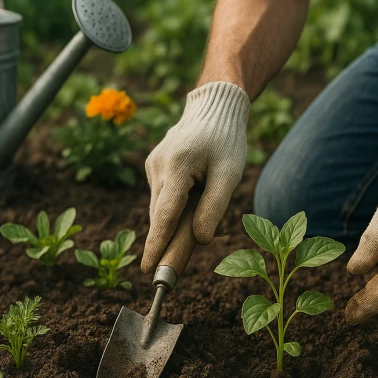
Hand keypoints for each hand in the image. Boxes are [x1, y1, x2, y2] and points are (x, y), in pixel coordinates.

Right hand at [141, 81, 249, 271]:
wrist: (214, 107)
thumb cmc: (226, 139)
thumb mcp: (229, 174)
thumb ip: (214, 207)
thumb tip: (200, 240)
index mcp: (176, 167)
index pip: (164, 216)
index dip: (157, 246)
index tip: (148, 270)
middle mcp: (157, 166)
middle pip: (160, 215)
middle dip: (166, 240)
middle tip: (175, 266)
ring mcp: (152, 165)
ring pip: (159, 207)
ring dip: (172, 222)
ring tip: (194, 219)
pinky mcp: (153, 165)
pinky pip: (161, 195)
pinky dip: (172, 207)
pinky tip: (192, 198)